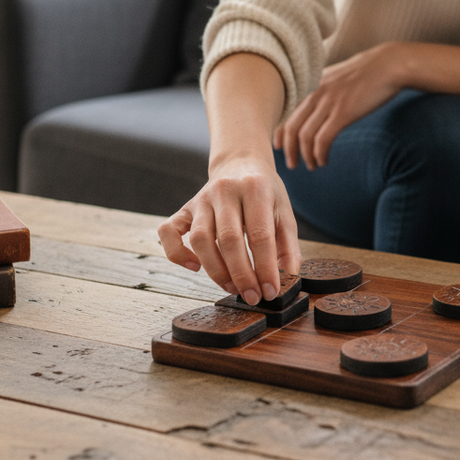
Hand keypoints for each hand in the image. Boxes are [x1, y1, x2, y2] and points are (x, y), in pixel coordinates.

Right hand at [157, 153, 300, 301]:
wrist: (240, 163)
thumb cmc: (264, 191)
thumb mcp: (283, 209)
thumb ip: (288, 243)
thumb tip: (290, 275)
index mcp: (254, 188)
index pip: (259, 234)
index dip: (265, 267)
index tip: (271, 291)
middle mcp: (224, 190)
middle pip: (229, 239)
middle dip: (241, 275)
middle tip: (252, 297)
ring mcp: (201, 199)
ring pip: (200, 239)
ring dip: (216, 271)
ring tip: (232, 288)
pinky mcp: (184, 208)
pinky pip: (168, 232)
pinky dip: (177, 254)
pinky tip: (195, 267)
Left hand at [274, 43, 404, 170]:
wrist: (389, 65)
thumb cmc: (367, 72)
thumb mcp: (337, 76)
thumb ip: (323, 89)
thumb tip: (316, 106)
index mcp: (311, 84)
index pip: (286, 112)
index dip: (279, 133)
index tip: (279, 146)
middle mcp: (314, 93)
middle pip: (290, 127)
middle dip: (288, 150)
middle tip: (291, 164)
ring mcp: (328, 102)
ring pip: (304, 136)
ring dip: (305, 156)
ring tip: (311, 166)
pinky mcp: (343, 112)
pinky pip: (323, 139)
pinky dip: (320, 154)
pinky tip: (324, 160)